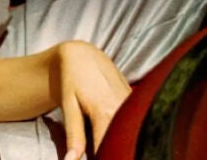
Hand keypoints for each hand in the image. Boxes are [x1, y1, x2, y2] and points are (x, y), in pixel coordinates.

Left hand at [55, 41, 130, 158]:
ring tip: (109, 142)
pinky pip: (134, 123)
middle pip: (124, 143)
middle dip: (115, 151)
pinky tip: (118, 134)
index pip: (109, 149)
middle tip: (101, 151)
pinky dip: (127, 132)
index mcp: (106, 113)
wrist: (83, 57)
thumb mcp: (68, 106)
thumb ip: (74, 135)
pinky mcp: (137, 102)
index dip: (105, 158)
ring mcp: (134, 104)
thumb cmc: (72, 81)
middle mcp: (125, 109)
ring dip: (122, 142)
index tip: (97, 159)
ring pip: (131, 134)